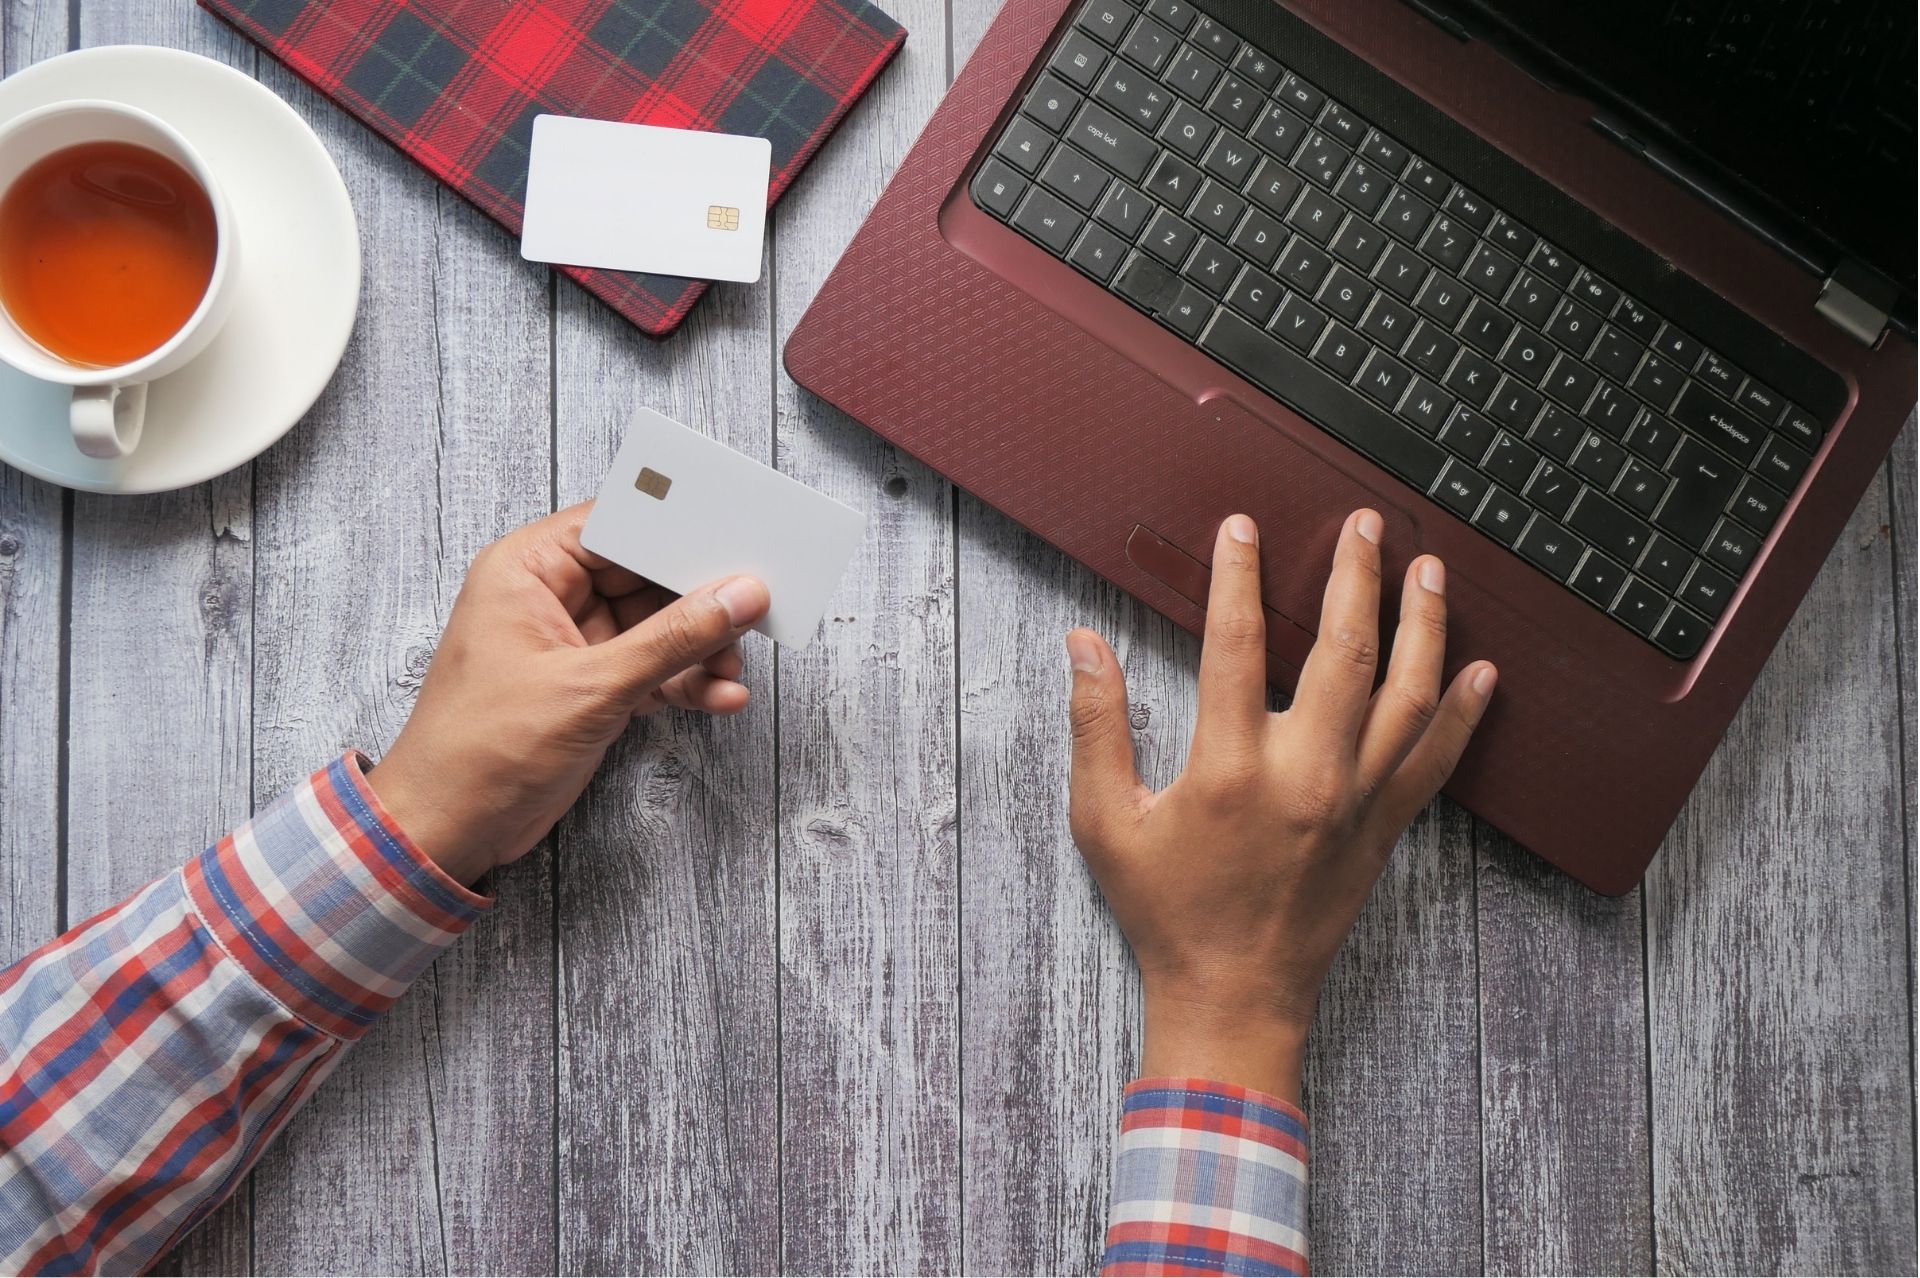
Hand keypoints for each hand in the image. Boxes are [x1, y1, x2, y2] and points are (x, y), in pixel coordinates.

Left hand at [365, 502, 769, 885]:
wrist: (447, 830)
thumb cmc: (482, 750)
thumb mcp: (591, 686)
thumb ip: (672, 639)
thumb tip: (737, 596)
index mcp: (527, 570)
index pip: (616, 527)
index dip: (676, 531)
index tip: (734, 540)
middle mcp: (549, 599)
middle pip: (644, 577)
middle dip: (699, 600)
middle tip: (753, 609)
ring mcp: (571, 646)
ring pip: (655, 628)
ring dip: (699, 649)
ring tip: (734, 668)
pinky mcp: (588, 689)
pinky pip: (651, 670)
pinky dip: (685, 683)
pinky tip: (720, 696)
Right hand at [1065, 510, 1496, 1103]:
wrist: (1233, 998)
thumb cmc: (1165, 913)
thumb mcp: (1104, 822)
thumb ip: (1096, 727)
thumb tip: (1083, 646)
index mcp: (1229, 769)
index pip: (1236, 646)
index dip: (1237, 579)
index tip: (1242, 529)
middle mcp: (1304, 778)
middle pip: (1343, 654)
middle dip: (1355, 578)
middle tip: (1363, 525)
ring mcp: (1355, 803)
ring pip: (1406, 697)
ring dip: (1422, 626)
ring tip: (1429, 570)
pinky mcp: (1384, 831)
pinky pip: (1436, 761)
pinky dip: (1462, 714)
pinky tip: (1482, 673)